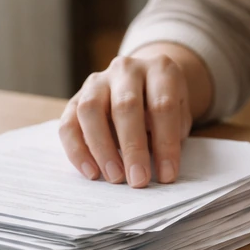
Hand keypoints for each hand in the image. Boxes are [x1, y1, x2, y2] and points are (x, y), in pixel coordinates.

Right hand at [59, 44, 211, 187]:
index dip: (165, 143)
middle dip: (132, 148)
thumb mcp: (180, 114)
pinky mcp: (76, 97)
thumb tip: (159, 168)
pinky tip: (91, 172)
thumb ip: (171, 133)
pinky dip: (77, 151)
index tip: (167, 175)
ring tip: (115, 177)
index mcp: (160, 70)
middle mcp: (126, 69)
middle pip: (125, 106)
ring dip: (102, 149)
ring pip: (90, 110)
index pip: (162, 106)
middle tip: (138, 180)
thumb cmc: (164, 105)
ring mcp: (98, 80)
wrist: (146, 82)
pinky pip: (68, 124)